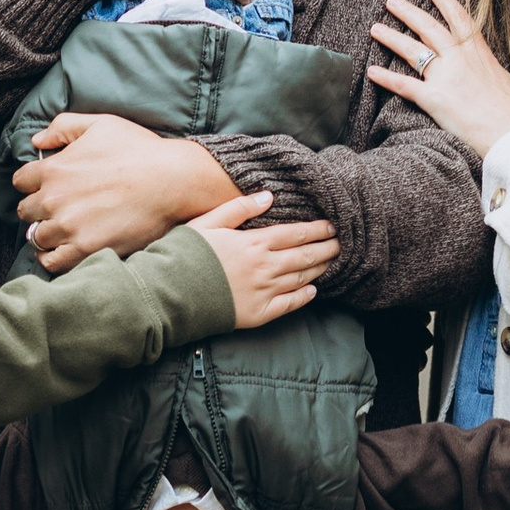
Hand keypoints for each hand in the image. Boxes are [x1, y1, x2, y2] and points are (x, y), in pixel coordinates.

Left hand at [15, 109, 238, 267]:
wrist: (173, 181)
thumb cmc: (140, 149)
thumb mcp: (101, 124)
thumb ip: (63, 127)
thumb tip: (37, 140)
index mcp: (53, 169)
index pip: (21, 182)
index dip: (32, 184)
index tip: (46, 188)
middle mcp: (54, 199)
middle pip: (25, 211)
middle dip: (38, 210)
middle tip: (56, 211)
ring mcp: (68, 227)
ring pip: (36, 238)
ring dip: (45, 235)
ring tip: (61, 232)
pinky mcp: (85, 249)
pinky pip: (52, 262)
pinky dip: (52, 258)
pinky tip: (63, 251)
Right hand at [189, 191, 338, 327]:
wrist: (169, 295)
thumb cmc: (184, 255)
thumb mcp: (207, 222)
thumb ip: (239, 208)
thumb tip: (269, 196)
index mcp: (253, 243)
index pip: (294, 233)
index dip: (316, 229)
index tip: (331, 226)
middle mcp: (264, 267)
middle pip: (304, 256)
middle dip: (325, 248)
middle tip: (341, 243)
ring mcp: (263, 292)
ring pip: (301, 278)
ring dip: (319, 269)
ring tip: (331, 262)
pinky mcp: (258, 314)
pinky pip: (288, 304)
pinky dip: (304, 296)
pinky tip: (313, 290)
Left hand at [366, 0, 509, 158]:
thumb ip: (502, 77)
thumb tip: (504, 82)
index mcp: (481, 55)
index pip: (459, 19)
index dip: (445, 1)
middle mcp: (460, 60)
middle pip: (429, 28)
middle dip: (408, 12)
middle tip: (391, 1)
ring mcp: (446, 78)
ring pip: (413, 50)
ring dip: (391, 37)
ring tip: (375, 28)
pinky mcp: (435, 99)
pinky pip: (404, 85)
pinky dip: (386, 78)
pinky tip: (371, 71)